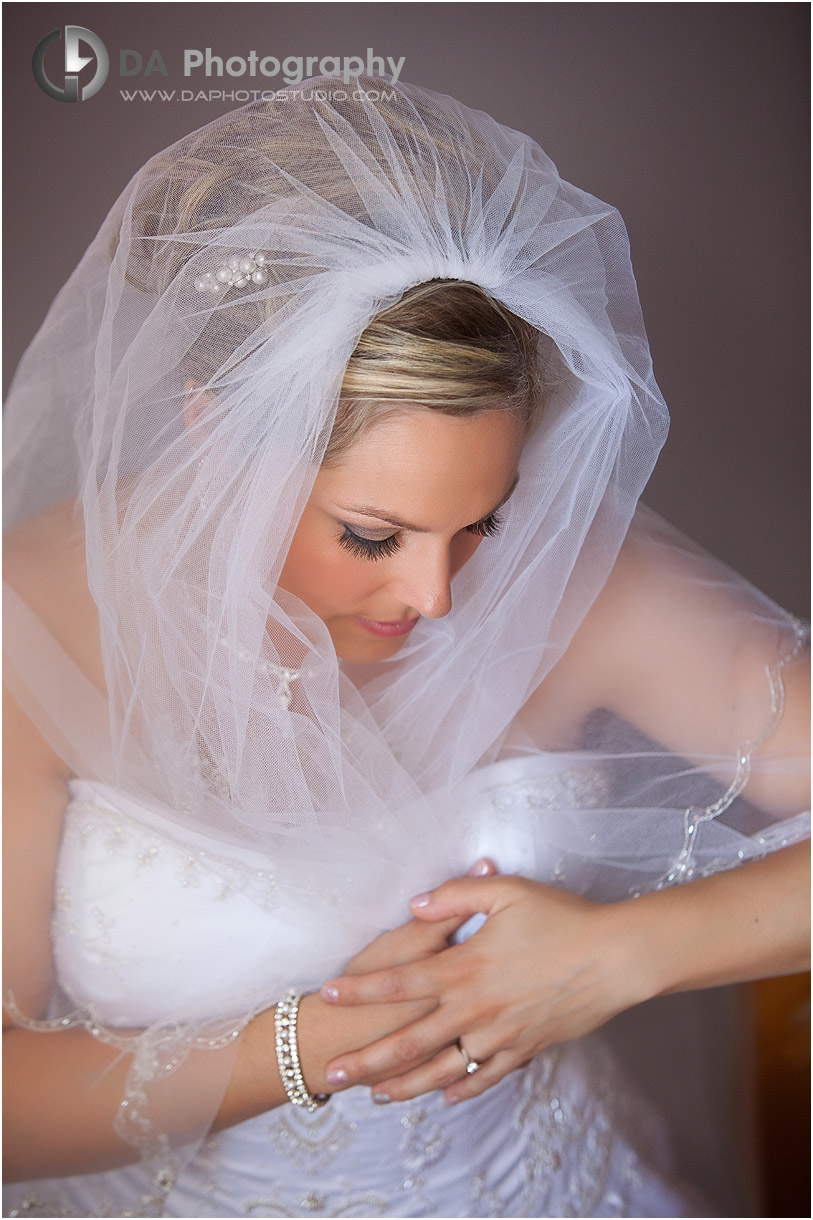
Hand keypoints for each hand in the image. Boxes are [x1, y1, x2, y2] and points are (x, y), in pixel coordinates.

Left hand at [319, 875, 651, 1104]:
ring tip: (375, 1096)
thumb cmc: (563, 917)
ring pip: (442, 1069)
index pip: (399, 981)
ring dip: (405, 1085)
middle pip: (409, 1040)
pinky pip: (486, 1077)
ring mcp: (500, 1034)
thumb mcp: (507, 891)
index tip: (329, 994)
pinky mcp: (525, 1048)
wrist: (615, 958)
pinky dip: (461, 1089)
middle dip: (366, 1059)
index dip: (362, 988)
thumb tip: (416, 903)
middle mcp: (476, 1008)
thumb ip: (456, 894)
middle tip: (331, 1074)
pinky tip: (444, 1097)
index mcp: (466, 967)